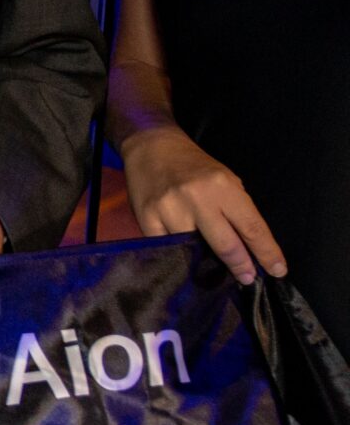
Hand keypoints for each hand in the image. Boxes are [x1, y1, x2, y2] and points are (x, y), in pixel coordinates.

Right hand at [119, 128, 286, 284]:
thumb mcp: (224, 180)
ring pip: (193, 251)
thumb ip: (235, 210)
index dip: (266, 252)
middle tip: (248, 278)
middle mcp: (198, 198)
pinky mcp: (147, 217)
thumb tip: (247, 246)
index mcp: (223, 187)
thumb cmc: (194, 166)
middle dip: (241, 265)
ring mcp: (170, 209)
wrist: (152, 147)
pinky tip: (183, 257)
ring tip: (214, 270)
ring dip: (206, 264)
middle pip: (226, 244)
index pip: (252, 227)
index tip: (277, 270)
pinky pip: (166, 247)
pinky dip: (177, 255)